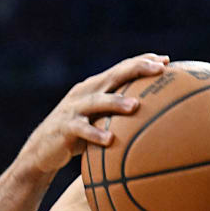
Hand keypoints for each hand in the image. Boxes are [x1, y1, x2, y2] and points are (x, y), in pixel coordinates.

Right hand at [17, 53, 168, 175]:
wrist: (42, 149)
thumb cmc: (82, 134)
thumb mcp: (102, 118)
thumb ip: (123, 112)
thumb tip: (159, 114)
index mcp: (97, 87)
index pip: (122, 68)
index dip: (143, 62)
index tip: (167, 60)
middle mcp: (86, 92)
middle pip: (114, 76)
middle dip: (137, 69)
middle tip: (159, 69)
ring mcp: (74, 108)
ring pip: (97, 101)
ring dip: (116, 102)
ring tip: (136, 105)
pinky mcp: (64, 127)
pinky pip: (81, 129)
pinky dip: (95, 134)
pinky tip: (110, 140)